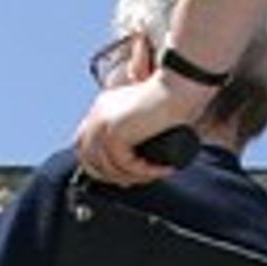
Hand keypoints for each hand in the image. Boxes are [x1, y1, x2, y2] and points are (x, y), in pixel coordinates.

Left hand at [73, 77, 202, 185]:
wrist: (182, 85)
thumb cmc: (173, 100)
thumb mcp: (143, 119)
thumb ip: (131, 134)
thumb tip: (127, 167)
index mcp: (101, 109)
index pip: (85, 146)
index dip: (100, 167)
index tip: (124, 177)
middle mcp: (98, 114)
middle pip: (89, 160)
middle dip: (112, 177)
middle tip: (139, 180)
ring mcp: (103, 122)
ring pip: (108, 166)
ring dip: (134, 176)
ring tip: (156, 173)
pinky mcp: (115, 131)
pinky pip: (124, 164)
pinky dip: (144, 171)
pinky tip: (161, 169)